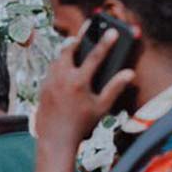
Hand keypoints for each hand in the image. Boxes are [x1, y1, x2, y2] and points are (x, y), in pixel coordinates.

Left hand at [32, 24, 135, 151]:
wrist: (55, 140)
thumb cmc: (81, 125)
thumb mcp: (101, 108)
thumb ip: (115, 88)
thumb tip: (129, 72)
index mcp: (78, 82)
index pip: (95, 56)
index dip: (106, 42)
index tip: (112, 30)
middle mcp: (61, 79)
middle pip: (68, 50)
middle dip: (78, 39)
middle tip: (85, 32)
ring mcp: (49, 83)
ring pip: (56, 60)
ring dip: (65, 52)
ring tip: (73, 46)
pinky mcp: (42, 89)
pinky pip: (50, 71)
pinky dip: (57, 66)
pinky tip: (62, 66)